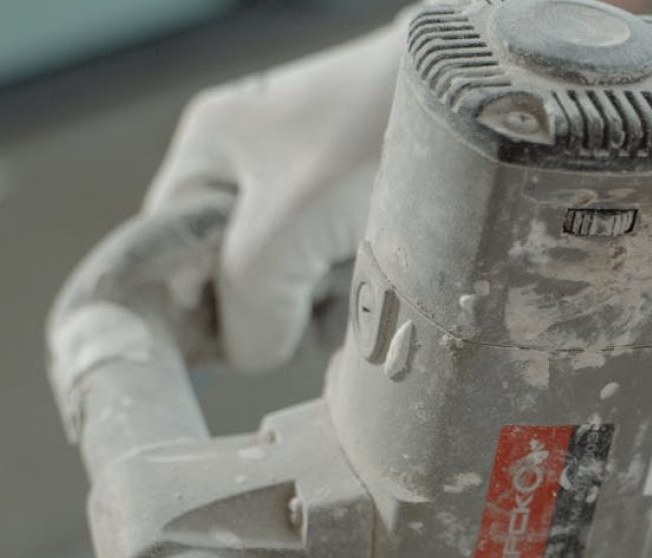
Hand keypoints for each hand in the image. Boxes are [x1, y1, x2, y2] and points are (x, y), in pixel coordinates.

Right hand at [145, 11, 412, 371]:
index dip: (194, 308)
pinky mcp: (365, 221)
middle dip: (280, 303)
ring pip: (298, 294)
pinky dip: (367, 293)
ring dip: (332, 302)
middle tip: (320, 279)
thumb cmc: (380, 135)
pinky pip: (348, 287)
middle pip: (239, 285)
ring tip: (365, 265)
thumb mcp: (288, 221)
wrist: (484, 108)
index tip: (241, 333)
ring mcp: (316, 199)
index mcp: (213, 154)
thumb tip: (250, 356)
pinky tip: (391, 273)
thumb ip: (247, 297)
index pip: (167, 254)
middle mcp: (257, 174)